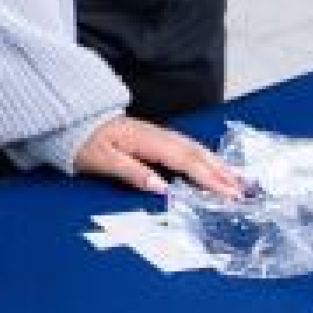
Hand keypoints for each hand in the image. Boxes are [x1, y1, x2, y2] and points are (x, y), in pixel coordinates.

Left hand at [74, 116, 244, 199]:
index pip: (184, 161)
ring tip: (237, 178)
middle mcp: (154, 134)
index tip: (229, 193)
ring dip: (216, 162)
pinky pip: (183, 145)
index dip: (209, 177)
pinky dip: (202, 155)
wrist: (67, 119)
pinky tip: (210, 163)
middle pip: (194, 152)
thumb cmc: (80, 141)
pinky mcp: (150, 135)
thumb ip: (131, 172)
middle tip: (245, 189)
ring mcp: (153, 133)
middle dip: (221, 170)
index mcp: (145, 140)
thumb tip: (161, 187)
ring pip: (192, 147)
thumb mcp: (100, 160)